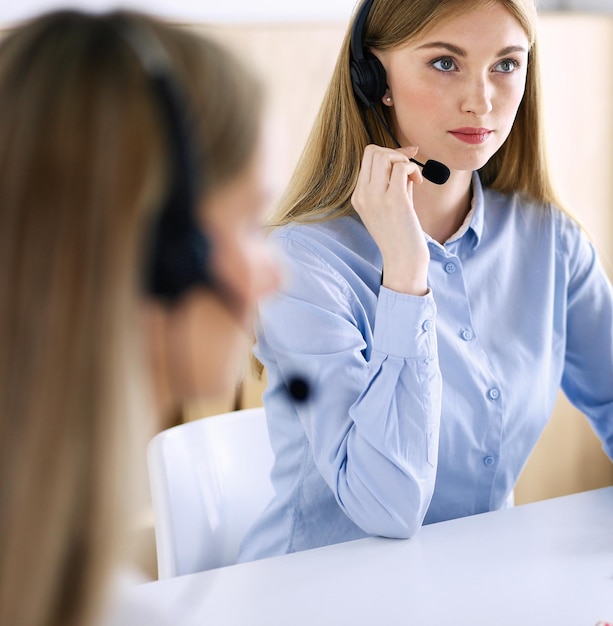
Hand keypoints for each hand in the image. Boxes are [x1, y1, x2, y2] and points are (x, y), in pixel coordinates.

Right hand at [351, 145, 428, 295]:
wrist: (403, 260)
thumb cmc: (400, 234)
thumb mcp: (391, 204)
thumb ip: (393, 181)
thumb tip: (405, 155)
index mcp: (358, 196)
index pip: (367, 158)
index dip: (387, 153)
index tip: (404, 161)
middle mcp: (363, 195)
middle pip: (372, 152)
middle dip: (395, 153)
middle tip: (409, 168)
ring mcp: (376, 198)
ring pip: (385, 156)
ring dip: (403, 160)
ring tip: (413, 177)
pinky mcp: (393, 200)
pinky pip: (402, 168)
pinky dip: (413, 169)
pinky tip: (419, 182)